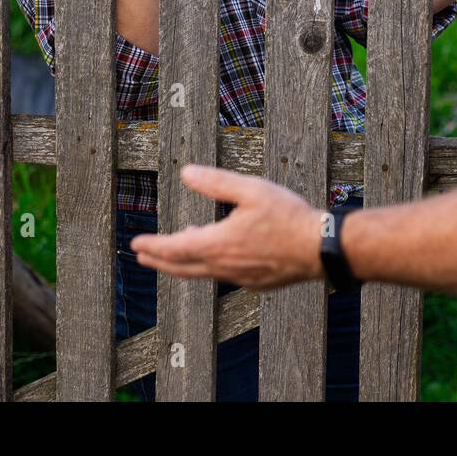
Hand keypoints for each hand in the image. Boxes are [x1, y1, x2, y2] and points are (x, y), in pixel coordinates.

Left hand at [130, 165, 325, 288]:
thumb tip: (186, 173)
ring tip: (177, 251)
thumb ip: (216, 182)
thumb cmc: (288, 217)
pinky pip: (223, 275)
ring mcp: (239, 277)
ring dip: (183, 263)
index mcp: (217, 244)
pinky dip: (209, 266)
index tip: (136, 244)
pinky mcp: (255, 282)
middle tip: (142, 256)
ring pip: (202, 273)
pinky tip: (217, 254)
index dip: (153, 246)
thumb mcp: (251, 190)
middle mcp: (224, 266)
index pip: (174, 248)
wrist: (320, 248)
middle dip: (159, 260)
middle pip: (182, 267)